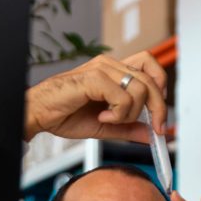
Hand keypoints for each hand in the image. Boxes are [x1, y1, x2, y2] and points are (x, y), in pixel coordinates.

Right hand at [24, 51, 167, 142]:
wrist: (40, 114)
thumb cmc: (65, 114)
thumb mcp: (106, 126)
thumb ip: (129, 128)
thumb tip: (151, 135)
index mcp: (114, 71)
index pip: (150, 67)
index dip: (161, 88)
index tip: (159, 116)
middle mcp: (110, 65)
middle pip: (152, 80)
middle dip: (158, 109)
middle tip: (155, 129)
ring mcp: (102, 69)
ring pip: (140, 90)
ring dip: (130, 113)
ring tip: (109, 120)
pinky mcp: (94, 78)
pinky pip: (122, 97)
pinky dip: (117, 114)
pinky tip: (101, 117)